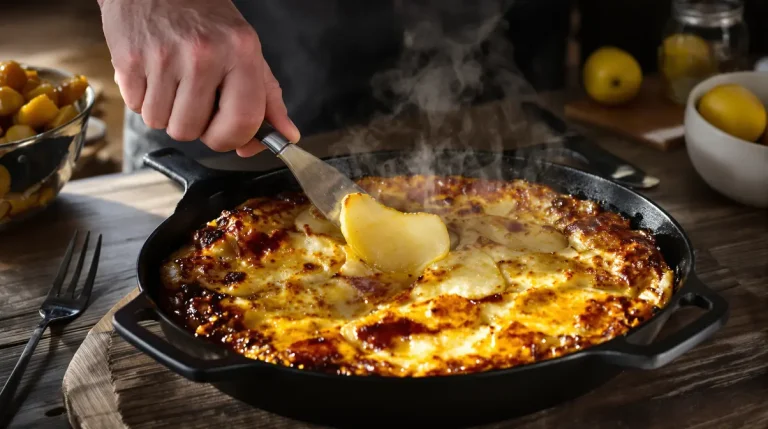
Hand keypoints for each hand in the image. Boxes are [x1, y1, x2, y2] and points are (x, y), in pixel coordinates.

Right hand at [99, 0, 299, 156]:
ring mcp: (162, 57)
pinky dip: (144, 100)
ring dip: (167, 114)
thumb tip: (286, 135)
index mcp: (240, 52)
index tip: (228, 136)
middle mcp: (203, 54)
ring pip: (161, 124)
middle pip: (192, 131)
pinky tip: (154, 76)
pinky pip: (137, 108)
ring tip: (173, 84)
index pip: (242, 121)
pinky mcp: (128, 60)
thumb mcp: (246, 50)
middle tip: (196, 99)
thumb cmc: (205, 19)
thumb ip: (268, 98)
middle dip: (194, 126)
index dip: (233, 140)